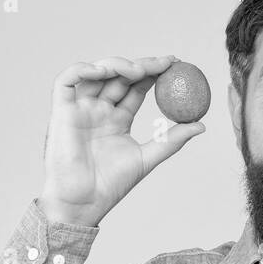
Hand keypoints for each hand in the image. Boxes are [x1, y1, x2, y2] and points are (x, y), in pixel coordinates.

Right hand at [39, 55, 205, 226]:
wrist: (82, 201)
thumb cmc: (111, 185)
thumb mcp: (147, 158)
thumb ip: (171, 140)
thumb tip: (202, 125)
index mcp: (117, 119)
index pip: (136, 88)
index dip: (154, 73)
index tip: (176, 65)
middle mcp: (98, 110)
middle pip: (120, 77)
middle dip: (142, 65)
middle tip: (165, 62)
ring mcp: (80, 108)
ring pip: (96, 73)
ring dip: (117, 65)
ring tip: (139, 70)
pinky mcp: (60, 110)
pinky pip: (66, 80)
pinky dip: (82, 68)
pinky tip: (104, 71)